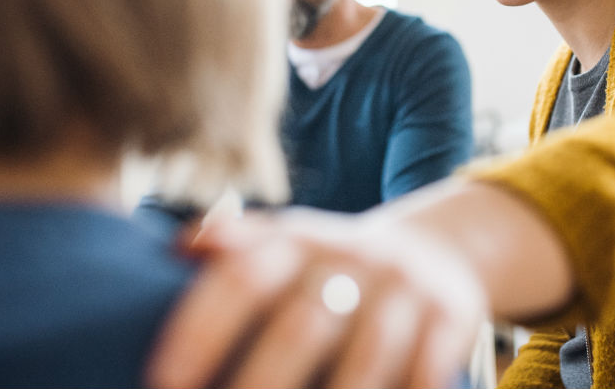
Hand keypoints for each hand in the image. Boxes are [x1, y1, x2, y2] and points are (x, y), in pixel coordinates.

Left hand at [145, 206, 487, 388]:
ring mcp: (404, 288)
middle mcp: (351, 257)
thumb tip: (176, 249)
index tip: (162, 382)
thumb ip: (237, 247)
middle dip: (258, 385)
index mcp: (297, 240)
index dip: (199, 331)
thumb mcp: (288, 244)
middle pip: (300, 325)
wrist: (435, 251)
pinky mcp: (451, 317)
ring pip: (366, 359)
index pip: (240, 278)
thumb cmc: (333, 267)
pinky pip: (426, 374)